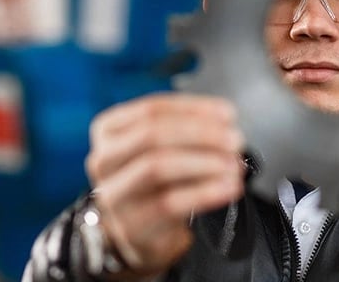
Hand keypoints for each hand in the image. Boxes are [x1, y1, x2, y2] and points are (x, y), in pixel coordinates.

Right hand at [85, 94, 245, 278]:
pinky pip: (171, 203)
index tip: (228, 115)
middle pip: (151, 135)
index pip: (151, 109)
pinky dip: (207, 192)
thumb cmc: (152, 181)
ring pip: (158, 167)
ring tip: (233, 165)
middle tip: (234, 140)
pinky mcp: (133, 225)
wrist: (137, 230)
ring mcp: (114, 194)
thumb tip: (224, 117)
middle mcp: (104, 159)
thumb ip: (185, 126)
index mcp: (108, 130)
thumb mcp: (159, 147)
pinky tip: (229, 187)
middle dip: (200, 134)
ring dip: (204, 162)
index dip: (194, 109)